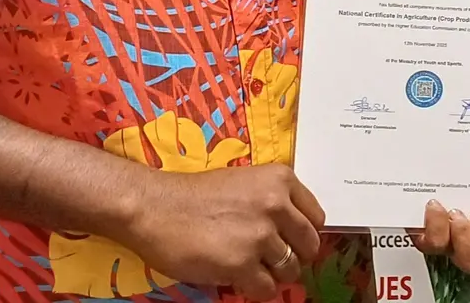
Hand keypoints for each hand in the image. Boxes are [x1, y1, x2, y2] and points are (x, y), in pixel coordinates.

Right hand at [125, 164, 323, 299]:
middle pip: (309, 246)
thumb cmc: (193, 197)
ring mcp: (260, 235)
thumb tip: (293, 231)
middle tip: (272, 261)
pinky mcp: (242, 263)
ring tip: (251, 269)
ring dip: (273, 275)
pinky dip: (256, 290)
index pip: (316, 217)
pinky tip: (239, 279)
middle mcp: (276, 204)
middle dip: (293, 257)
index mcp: (280, 179)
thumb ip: (272, 201)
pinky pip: (267, 289)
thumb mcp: (244, 183)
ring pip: (290, 270)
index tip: (289, 241)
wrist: (154, 207)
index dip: (302, 234)